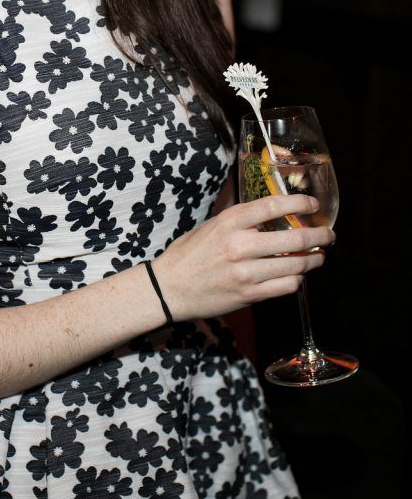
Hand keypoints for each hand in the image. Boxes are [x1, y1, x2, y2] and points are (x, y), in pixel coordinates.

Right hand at [151, 194, 334, 321]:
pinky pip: (285, 287)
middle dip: (320, 236)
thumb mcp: (212, 226)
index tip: (313, 204)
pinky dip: (296, 280)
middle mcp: (239, 246)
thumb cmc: (189, 254)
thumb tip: (274, 212)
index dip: (299, 203)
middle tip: (328, 235)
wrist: (169, 288)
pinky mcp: (248, 295)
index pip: (273, 206)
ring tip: (318, 257)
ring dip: (313, 260)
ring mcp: (245, 273)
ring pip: (296, 265)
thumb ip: (241, 220)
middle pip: (294, 239)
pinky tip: (296, 276)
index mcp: (229, 223)